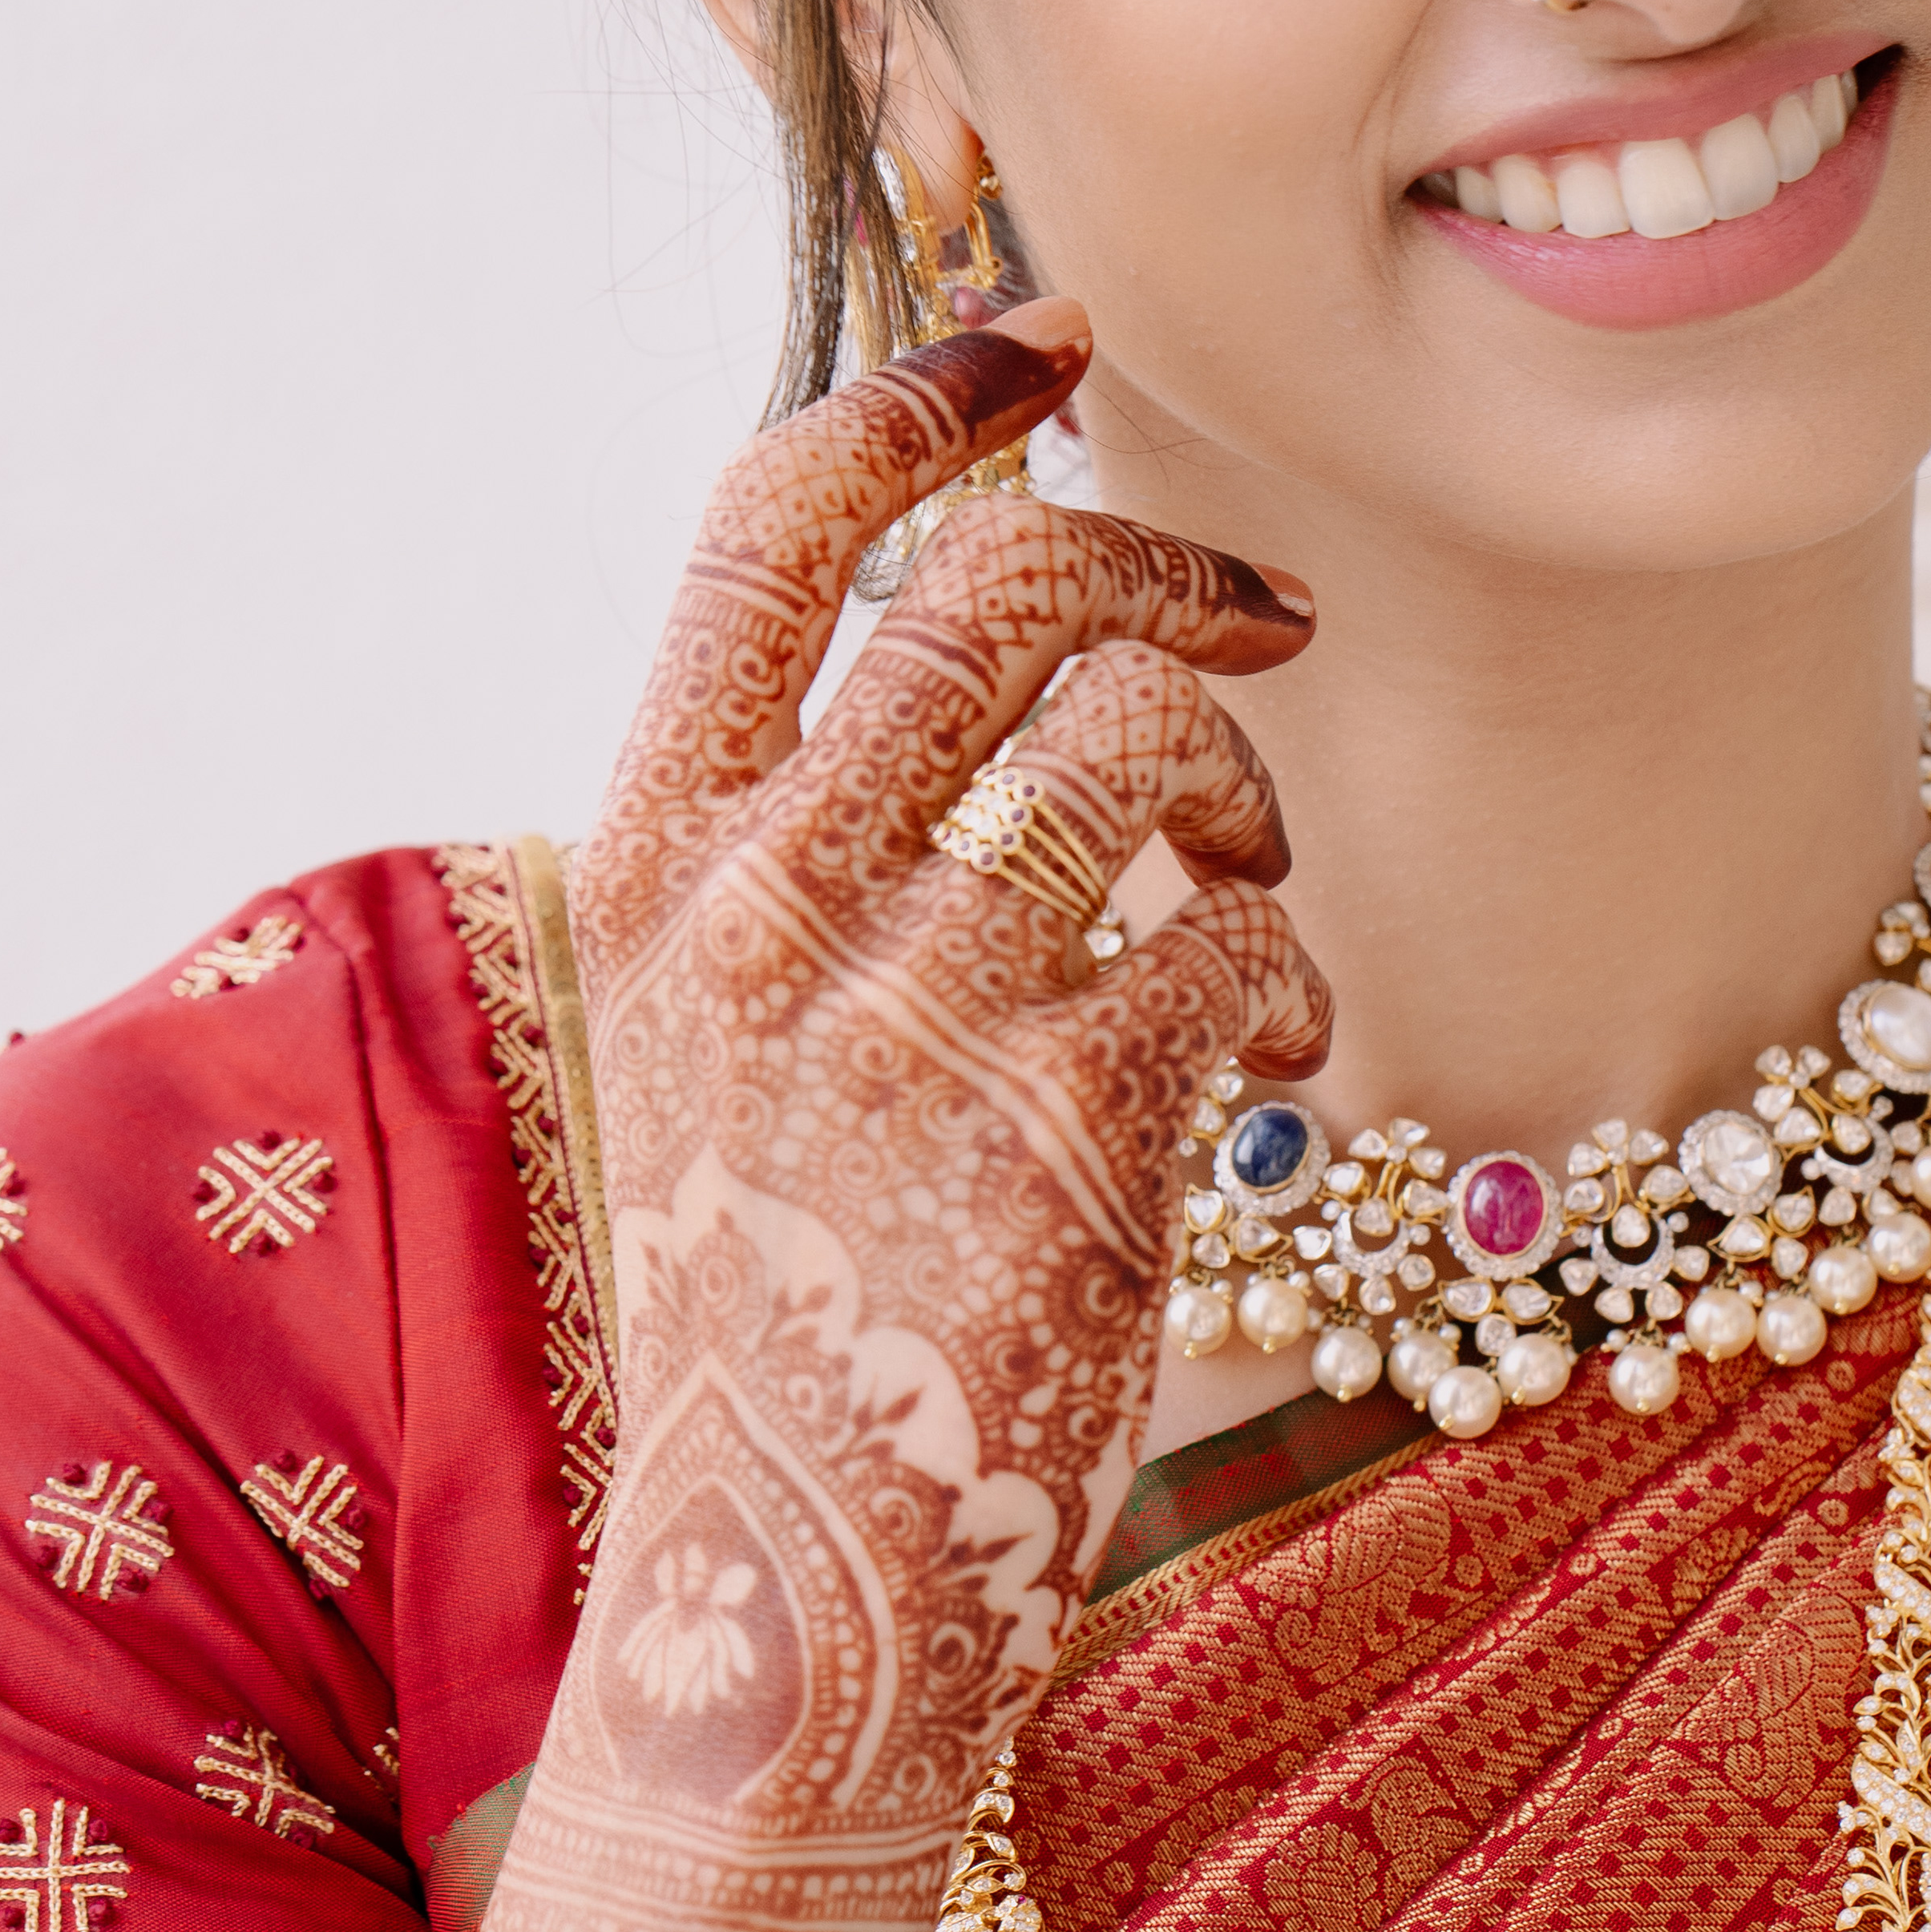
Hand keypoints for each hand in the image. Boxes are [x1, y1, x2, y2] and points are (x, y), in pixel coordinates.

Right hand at [574, 299, 1328, 1763]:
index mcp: (653, 848)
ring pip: (1150, 732)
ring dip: (1239, 786)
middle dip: (1166, 561)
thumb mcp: (710, 1025)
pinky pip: (1239, 932)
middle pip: (1002, 584)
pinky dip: (1277, 973)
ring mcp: (914, 1009)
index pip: (772, 516)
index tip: (1052, 347)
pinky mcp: (1069, 1129)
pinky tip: (1258, 1055)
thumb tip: (981, 620)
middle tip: (1259, 616)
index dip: (927, 392)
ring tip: (1238, 879)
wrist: (786, 1584)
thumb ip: (800, 830)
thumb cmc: (775, 1284)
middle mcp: (764, 898)